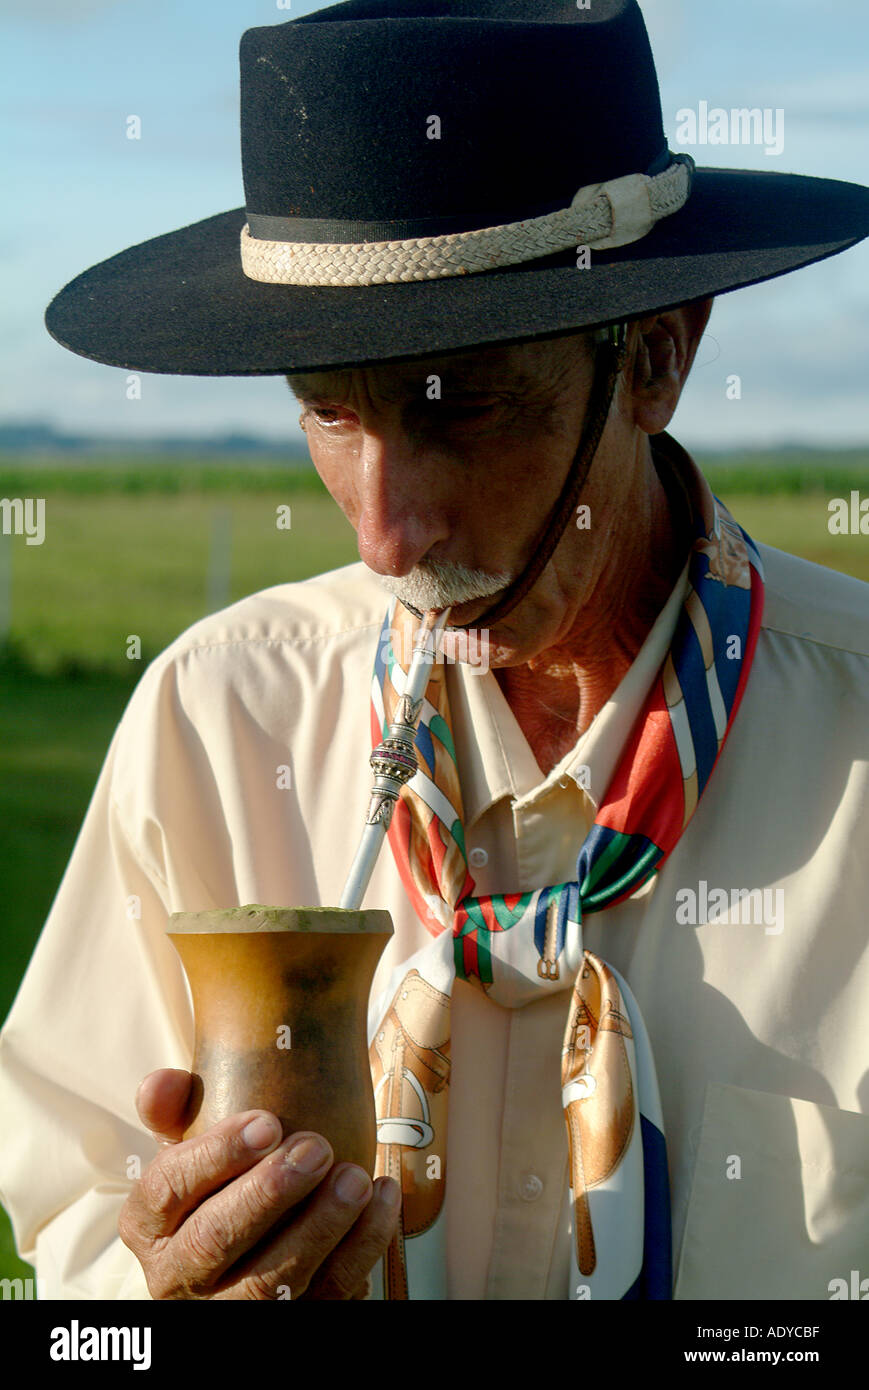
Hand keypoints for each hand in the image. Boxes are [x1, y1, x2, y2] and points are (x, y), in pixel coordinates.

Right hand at [119, 1069, 400, 1299]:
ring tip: (354, 1178)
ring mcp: (231, 1308)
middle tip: (316, 1148)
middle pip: (214, 1241)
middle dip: (269, 1192)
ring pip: (269, 1284)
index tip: (267, 1122)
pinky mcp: (287, 1320)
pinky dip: (361, 1247)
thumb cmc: (217, 1185)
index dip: (216, 1154)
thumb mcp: (189, 1149)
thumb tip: (163, 1082)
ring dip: (319, 1227)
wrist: (247, 1245)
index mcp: (149, 1225)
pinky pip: (328, 1294)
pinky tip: (381, 1200)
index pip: (166, 1190)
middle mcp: (179, 1276)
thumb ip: (174, 1111)